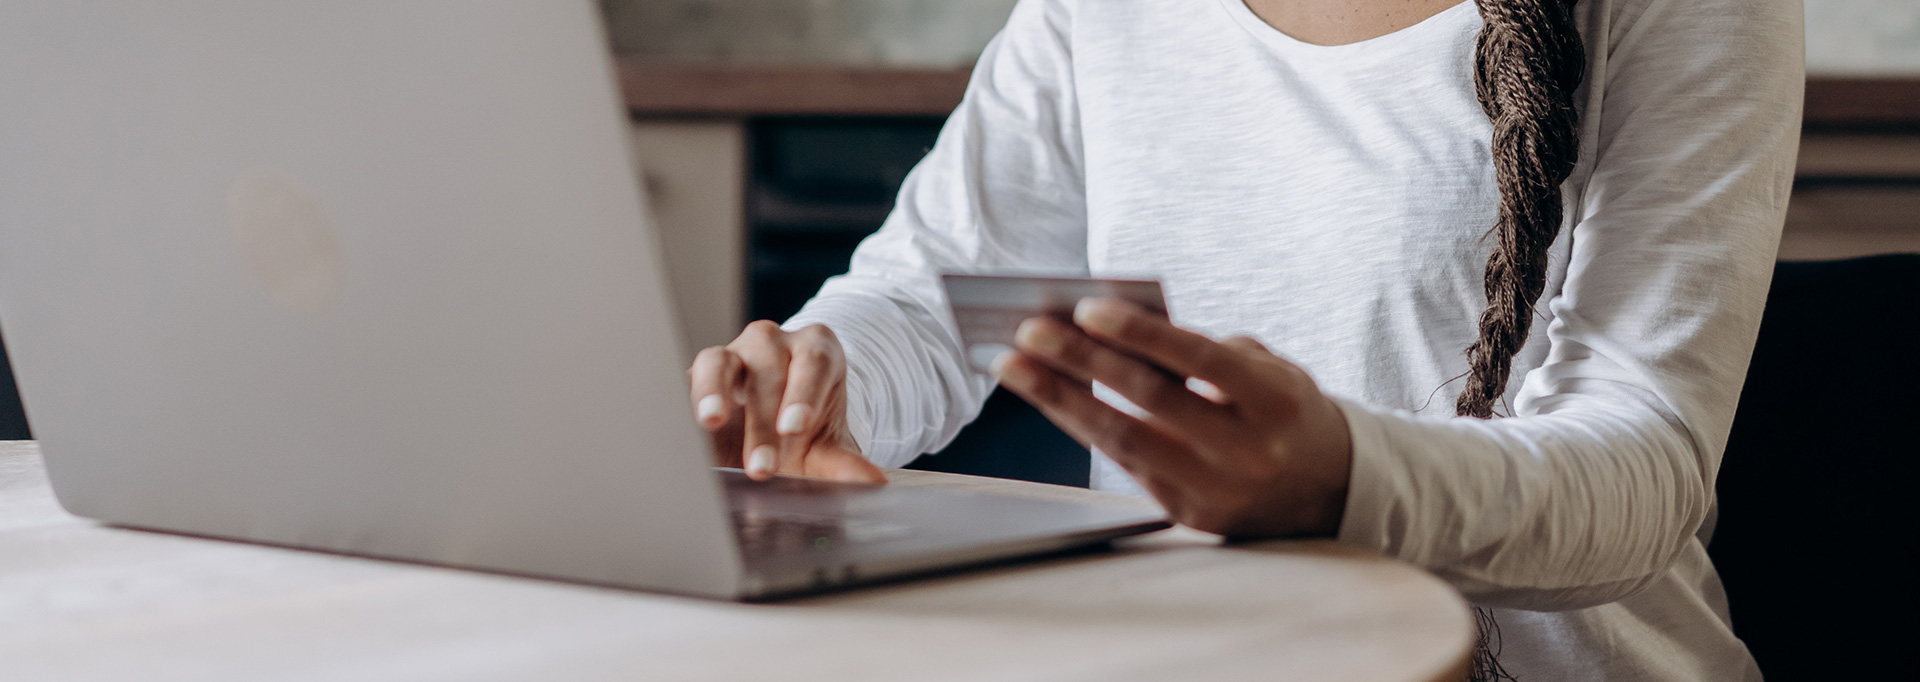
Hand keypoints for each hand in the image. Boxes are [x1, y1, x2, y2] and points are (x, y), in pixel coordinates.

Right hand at [688, 321, 885, 483]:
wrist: (770, 433)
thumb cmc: (802, 433)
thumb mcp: (825, 448)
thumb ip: (845, 464)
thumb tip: (873, 483)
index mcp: (815, 351)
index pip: (813, 363)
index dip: (803, 393)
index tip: (794, 428)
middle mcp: (772, 344)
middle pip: (767, 369)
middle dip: (763, 421)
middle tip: (762, 468)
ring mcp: (731, 355)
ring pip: (719, 360)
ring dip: (714, 391)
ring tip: (711, 421)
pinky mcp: (695, 376)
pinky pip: (685, 381)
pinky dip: (683, 402)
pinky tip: (680, 429)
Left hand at [994, 298, 1351, 538]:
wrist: (1330, 487)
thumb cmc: (1281, 408)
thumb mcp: (1266, 368)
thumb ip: (1201, 353)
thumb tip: (1110, 334)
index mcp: (1277, 402)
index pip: (1200, 361)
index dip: (1142, 334)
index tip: (1086, 308)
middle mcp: (1249, 451)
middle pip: (1151, 402)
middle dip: (1081, 363)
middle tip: (1027, 332)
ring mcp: (1218, 490)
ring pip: (1123, 442)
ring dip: (1060, 400)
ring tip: (1013, 366)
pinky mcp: (1190, 516)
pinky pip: (1125, 464)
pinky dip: (1083, 426)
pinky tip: (1049, 396)